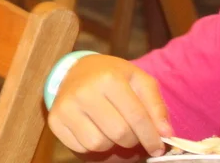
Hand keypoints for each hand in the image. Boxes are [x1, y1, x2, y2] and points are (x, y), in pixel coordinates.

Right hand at [48, 55, 172, 156]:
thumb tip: (165, 134)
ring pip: (99, 144)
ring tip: (111, 130)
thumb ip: (156, 105)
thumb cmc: (113, 77)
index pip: (137, 118)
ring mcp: (66, 106)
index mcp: (108, 78)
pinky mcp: (55, 120)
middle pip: (120, 134)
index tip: (158, 147)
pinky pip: (81, 148)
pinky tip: (95, 130)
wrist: (78, 70)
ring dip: (111, 144)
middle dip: (132, 140)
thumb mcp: (139, 81)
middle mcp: (83, 91)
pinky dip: (92, 146)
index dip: (152, 137)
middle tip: (133, 135)